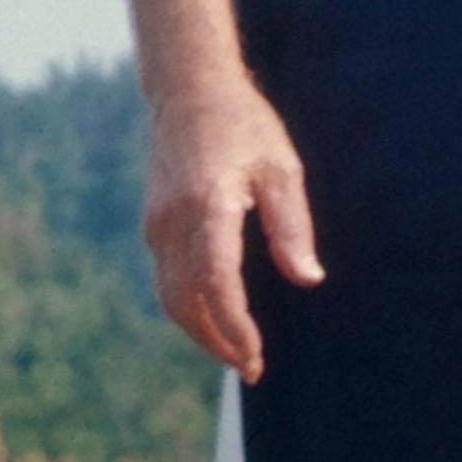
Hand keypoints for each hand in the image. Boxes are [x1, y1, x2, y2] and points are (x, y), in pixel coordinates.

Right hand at [143, 75, 323, 381]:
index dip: (234, 327)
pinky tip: (216, 319)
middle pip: (184, 302)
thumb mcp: (281, 168)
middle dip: (216, 342)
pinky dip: (189, 308)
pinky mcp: (153, 225)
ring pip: (170, 297)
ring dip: (200, 331)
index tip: (256, 356)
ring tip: (236, 354)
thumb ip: (292, 226)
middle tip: (251, 368)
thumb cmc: (245, 127)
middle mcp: (173, 221)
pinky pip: (166, 280)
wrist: (189, 93)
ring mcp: (157, 224)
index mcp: (208, 204)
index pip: (216, 282)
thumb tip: (308, 279)